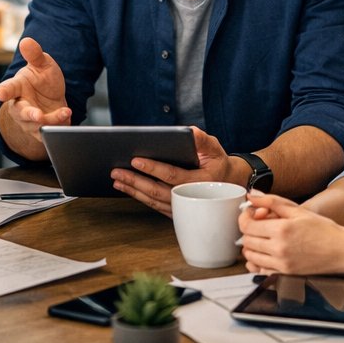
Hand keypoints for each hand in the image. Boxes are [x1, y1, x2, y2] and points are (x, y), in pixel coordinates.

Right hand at [0, 37, 70, 154]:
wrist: (53, 99)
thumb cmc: (43, 80)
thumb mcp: (43, 64)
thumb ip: (35, 55)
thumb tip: (26, 41)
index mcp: (16, 87)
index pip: (7, 89)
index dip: (3, 91)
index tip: (1, 94)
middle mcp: (19, 106)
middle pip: (20, 112)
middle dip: (29, 115)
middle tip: (37, 115)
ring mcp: (28, 121)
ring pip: (36, 125)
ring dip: (51, 120)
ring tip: (64, 112)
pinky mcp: (40, 131)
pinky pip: (47, 133)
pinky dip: (57, 127)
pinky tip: (67, 117)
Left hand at [112, 126, 231, 215]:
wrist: (227, 183)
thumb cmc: (217, 162)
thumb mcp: (214, 147)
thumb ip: (201, 139)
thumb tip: (187, 132)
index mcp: (202, 181)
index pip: (173, 175)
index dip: (153, 168)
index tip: (136, 160)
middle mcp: (191, 197)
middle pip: (158, 191)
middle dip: (135, 181)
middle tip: (116, 171)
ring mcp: (183, 207)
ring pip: (154, 201)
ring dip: (133, 191)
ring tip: (117, 179)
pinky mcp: (177, 211)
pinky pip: (155, 205)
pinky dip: (140, 197)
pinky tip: (127, 188)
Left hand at [237, 192, 343, 275]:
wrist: (341, 251)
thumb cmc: (323, 230)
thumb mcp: (297, 210)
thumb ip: (271, 202)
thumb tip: (252, 196)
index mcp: (281, 230)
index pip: (246, 226)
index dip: (244, 217)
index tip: (250, 214)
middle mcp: (279, 249)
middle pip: (246, 241)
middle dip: (248, 231)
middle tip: (257, 225)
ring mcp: (282, 264)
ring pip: (250, 257)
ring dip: (251, 247)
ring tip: (262, 239)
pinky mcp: (285, 274)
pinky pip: (260, 271)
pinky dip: (257, 263)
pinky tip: (265, 254)